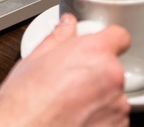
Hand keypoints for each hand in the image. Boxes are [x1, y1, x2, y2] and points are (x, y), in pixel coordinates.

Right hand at [0, 14, 130, 126]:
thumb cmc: (24, 103)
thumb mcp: (34, 60)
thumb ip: (58, 38)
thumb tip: (66, 26)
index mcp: (93, 52)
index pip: (119, 36)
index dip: (107, 40)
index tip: (98, 46)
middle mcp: (112, 77)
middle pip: (112, 67)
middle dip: (95, 72)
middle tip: (69, 80)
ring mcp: (117, 106)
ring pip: (112, 94)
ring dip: (97, 96)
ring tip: (69, 103)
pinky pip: (112, 117)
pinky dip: (98, 117)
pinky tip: (75, 117)